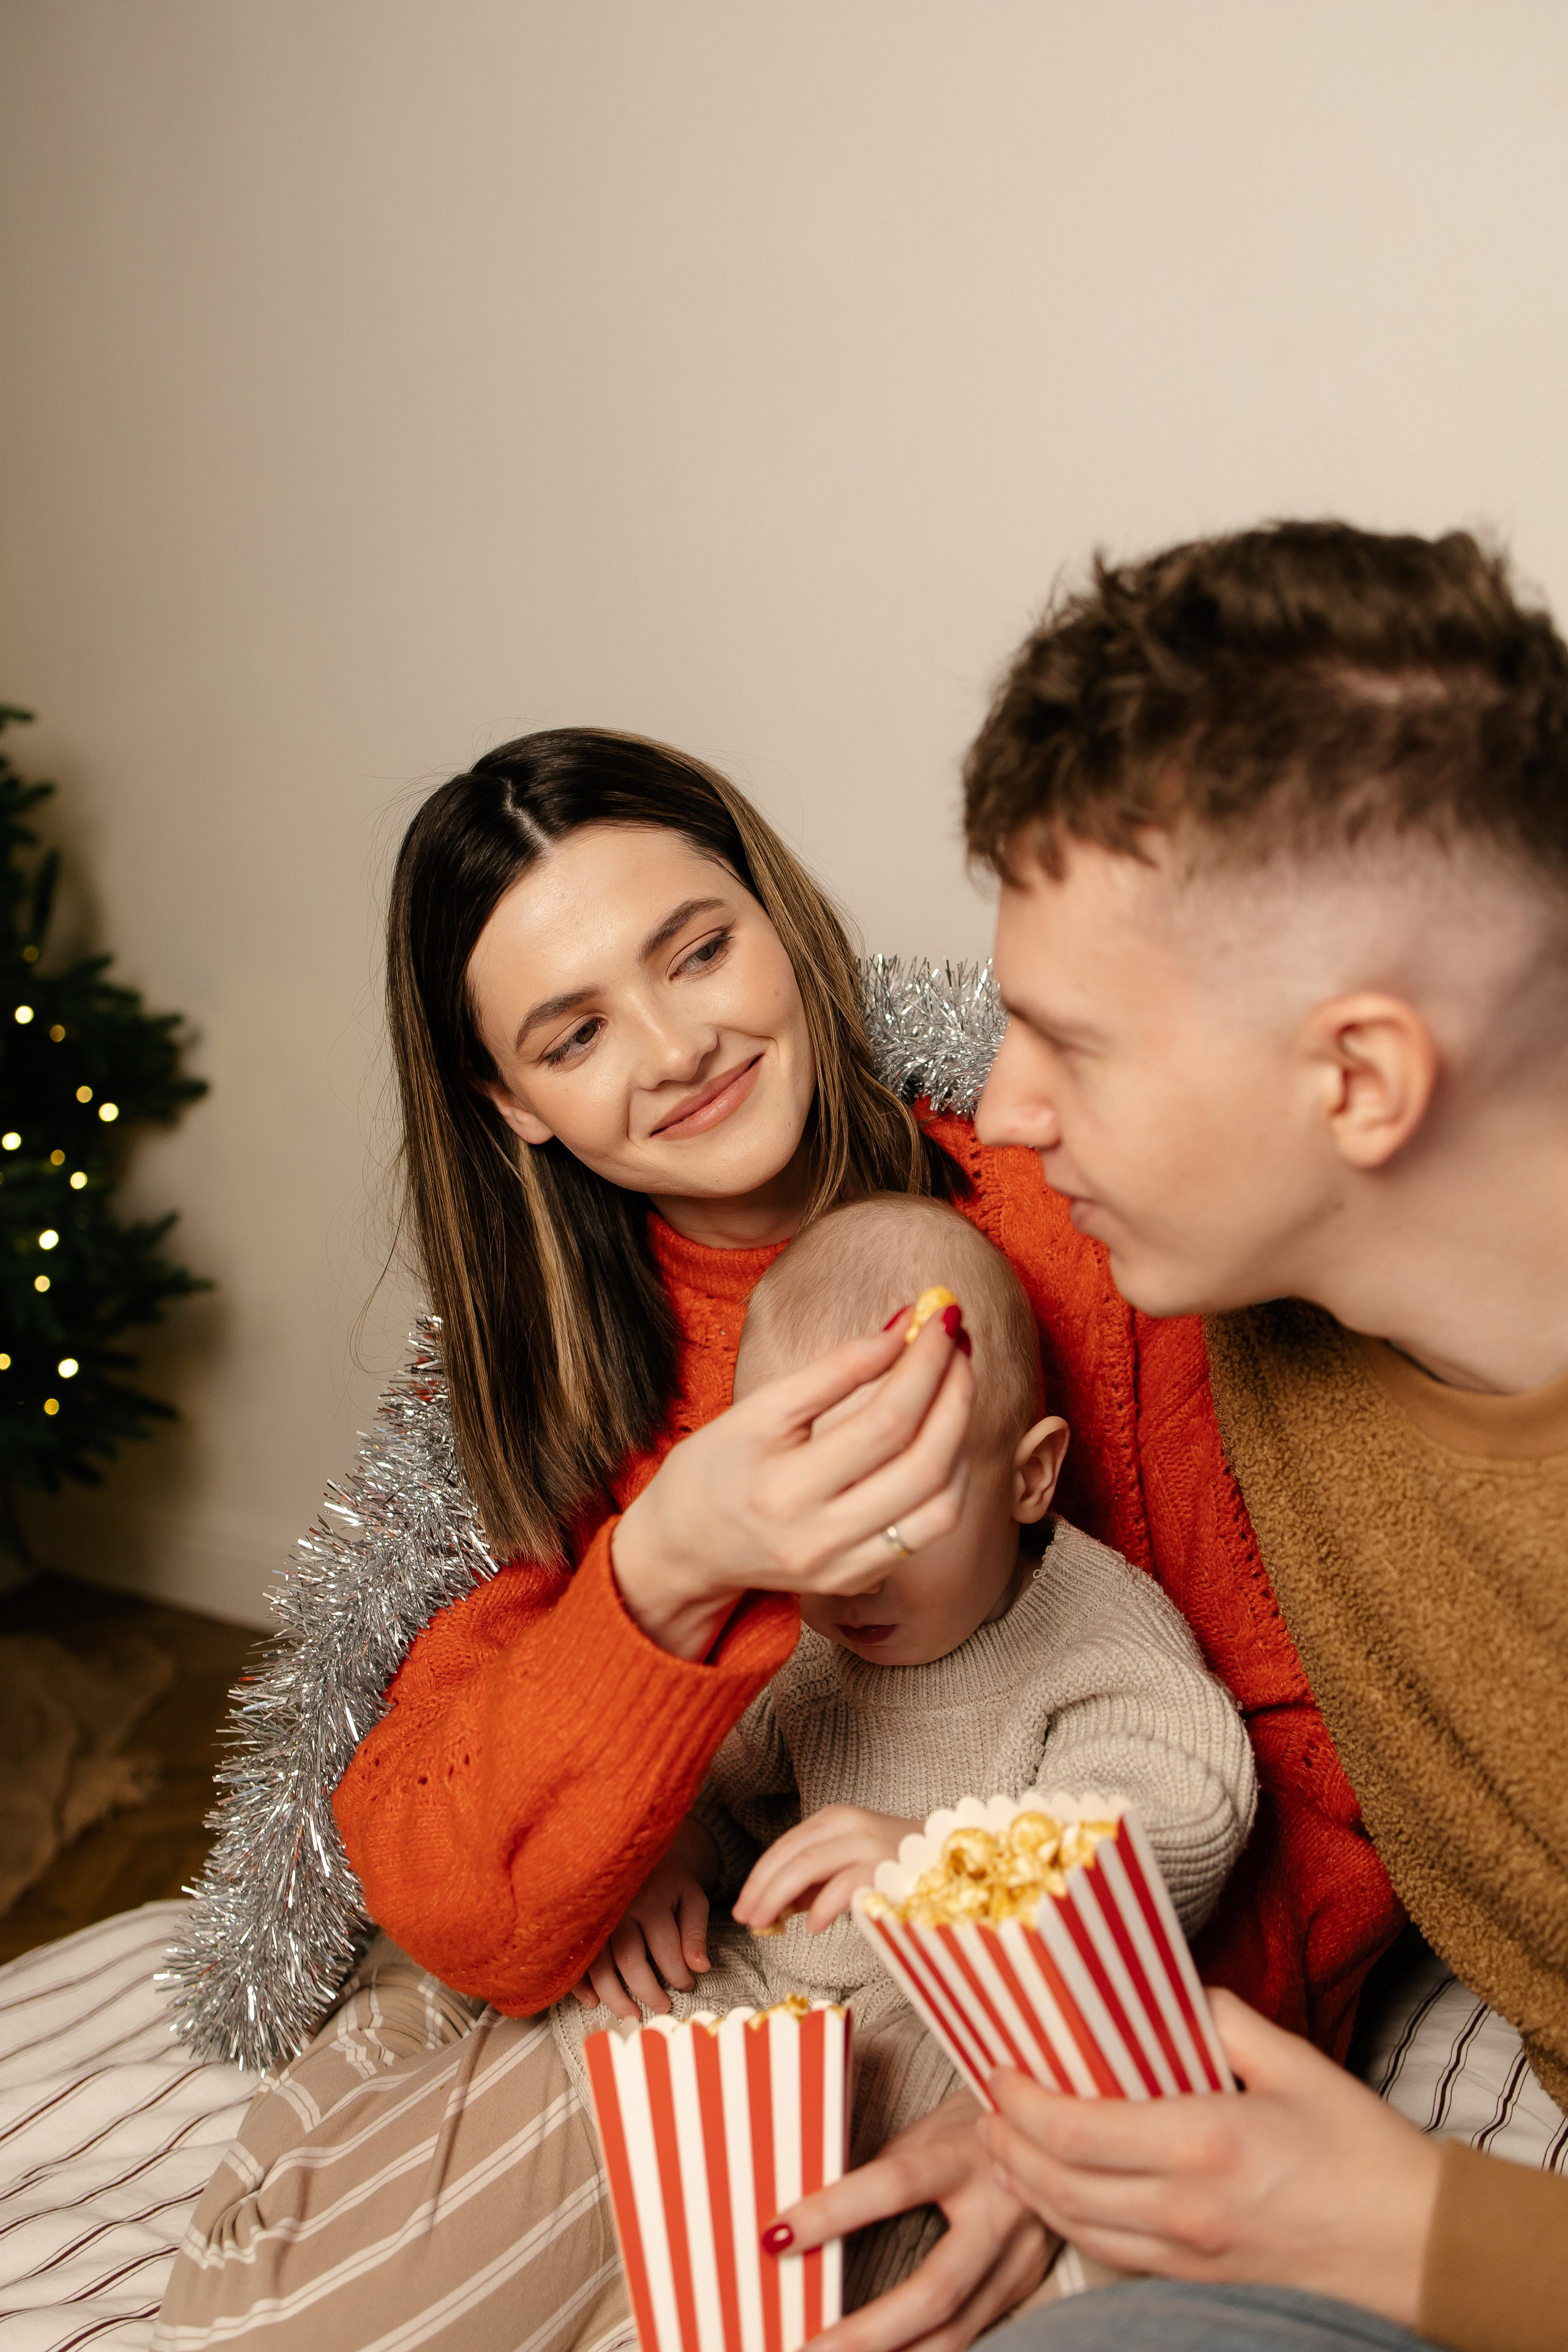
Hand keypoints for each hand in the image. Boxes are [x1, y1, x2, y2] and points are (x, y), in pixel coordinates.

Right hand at [571, 1821, 717, 2018]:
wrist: (636, 1855)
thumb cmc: (667, 1882)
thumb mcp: (691, 1898)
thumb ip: (696, 1932)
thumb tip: (700, 1968)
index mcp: (651, 1899)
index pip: (666, 1948)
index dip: (678, 1974)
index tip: (688, 1986)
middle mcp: (620, 1910)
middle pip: (629, 1959)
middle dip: (647, 1991)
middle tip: (662, 2007)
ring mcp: (596, 1918)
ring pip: (599, 1965)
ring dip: (614, 1996)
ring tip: (631, 2013)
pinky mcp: (581, 1926)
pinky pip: (576, 1960)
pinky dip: (580, 1985)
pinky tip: (593, 2001)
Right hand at [613, 1309, 972, 1660]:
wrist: (683, 1548)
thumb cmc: (714, 1468)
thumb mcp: (759, 1410)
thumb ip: (834, 1371)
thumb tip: (903, 1327)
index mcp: (785, 1488)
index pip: (884, 1422)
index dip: (923, 1364)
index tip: (938, 1316)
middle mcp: (819, 1539)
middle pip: (923, 1465)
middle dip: (954, 1393)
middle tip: (956, 1343)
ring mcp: (843, 1569)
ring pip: (941, 1507)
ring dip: (962, 1438)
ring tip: (955, 1385)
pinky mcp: (857, 1581)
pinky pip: (928, 1533)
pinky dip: (948, 1479)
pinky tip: (942, 1437)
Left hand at [732, 1805, 917, 1935]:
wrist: (955, 1858)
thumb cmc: (897, 1864)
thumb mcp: (849, 1861)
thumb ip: (815, 1879)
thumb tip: (775, 1906)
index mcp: (836, 1818)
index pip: (785, 1846)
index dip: (759, 1877)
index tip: (743, 1906)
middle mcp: (848, 1824)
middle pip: (790, 1855)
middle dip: (762, 1889)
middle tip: (746, 1919)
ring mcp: (867, 1844)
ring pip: (807, 1866)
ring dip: (778, 1898)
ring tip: (766, 1924)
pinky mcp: (884, 1867)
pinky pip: (842, 1886)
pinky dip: (821, 1906)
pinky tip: (811, 1926)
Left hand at [766, 2092, 1053, 2351]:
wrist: (1067, 2129)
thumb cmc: (979, 2121)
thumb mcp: (934, 2128)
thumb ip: (889, 2169)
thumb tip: (816, 2207)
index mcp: (970, 2154)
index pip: (896, 2182)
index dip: (834, 2211)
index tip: (775, 2237)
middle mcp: (1001, 2214)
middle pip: (935, 2289)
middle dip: (869, 2332)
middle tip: (807, 2350)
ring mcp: (1020, 2261)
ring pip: (959, 2332)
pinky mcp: (1026, 2288)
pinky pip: (974, 2335)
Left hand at [983, 1988, 1442, 2328]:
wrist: (1417, 2246)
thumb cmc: (1362, 2151)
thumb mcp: (1293, 2062)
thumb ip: (1221, 2019)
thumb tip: (1172, 1992)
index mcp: (1201, 2143)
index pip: (1072, 2129)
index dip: (1019, 2099)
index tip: (999, 2067)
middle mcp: (1182, 2209)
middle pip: (1055, 2185)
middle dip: (1005, 2143)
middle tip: (987, 2104)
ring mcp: (1188, 2256)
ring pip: (1074, 2228)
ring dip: (1026, 2186)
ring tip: (1005, 2145)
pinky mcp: (1199, 2282)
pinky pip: (1112, 2255)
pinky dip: (1071, 2222)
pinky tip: (1061, 2193)